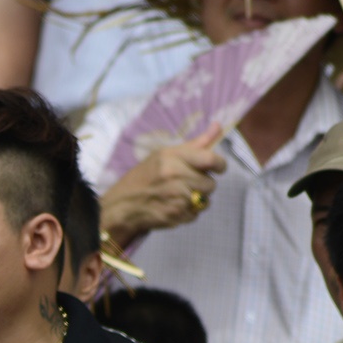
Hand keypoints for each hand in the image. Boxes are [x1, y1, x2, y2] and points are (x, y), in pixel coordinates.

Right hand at [100, 125, 226, 239]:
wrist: (122, 205)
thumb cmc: (144, 176)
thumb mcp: (165, 154)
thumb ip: (195, 144)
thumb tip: (218, 126)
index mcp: (172, 158)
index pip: (211, 159)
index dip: (219, 165)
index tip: (217, 168)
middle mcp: (175, 177)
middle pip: (211, 184)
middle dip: (202, 185)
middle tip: (186, 183)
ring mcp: (175, 198)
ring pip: (205, 201)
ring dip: (196, 199)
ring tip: (178, 196)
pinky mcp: (174, 215)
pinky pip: (195, 215)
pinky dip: (188, 212)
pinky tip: (173, 206)